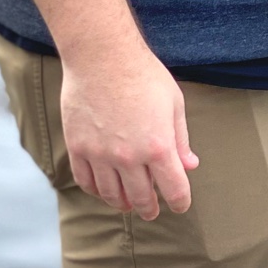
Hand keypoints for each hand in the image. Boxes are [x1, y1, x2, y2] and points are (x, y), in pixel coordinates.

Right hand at [60, 39, 199, 218]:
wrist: (102, 56)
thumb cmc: (144, 75)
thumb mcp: (174, 104)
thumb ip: (180, 139)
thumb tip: (189, 166)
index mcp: (158, 147)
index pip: (173, 189)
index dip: (180, 202)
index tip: (180, 205)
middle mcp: (129, 157)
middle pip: (141, 198)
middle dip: (150, 208)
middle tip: (152, 211)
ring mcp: (100, 154)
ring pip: (112, 195)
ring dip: (122, 203)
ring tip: (128, 204)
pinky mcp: (78, 147)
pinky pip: (86, 181)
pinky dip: (96, 191)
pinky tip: (104, 189)